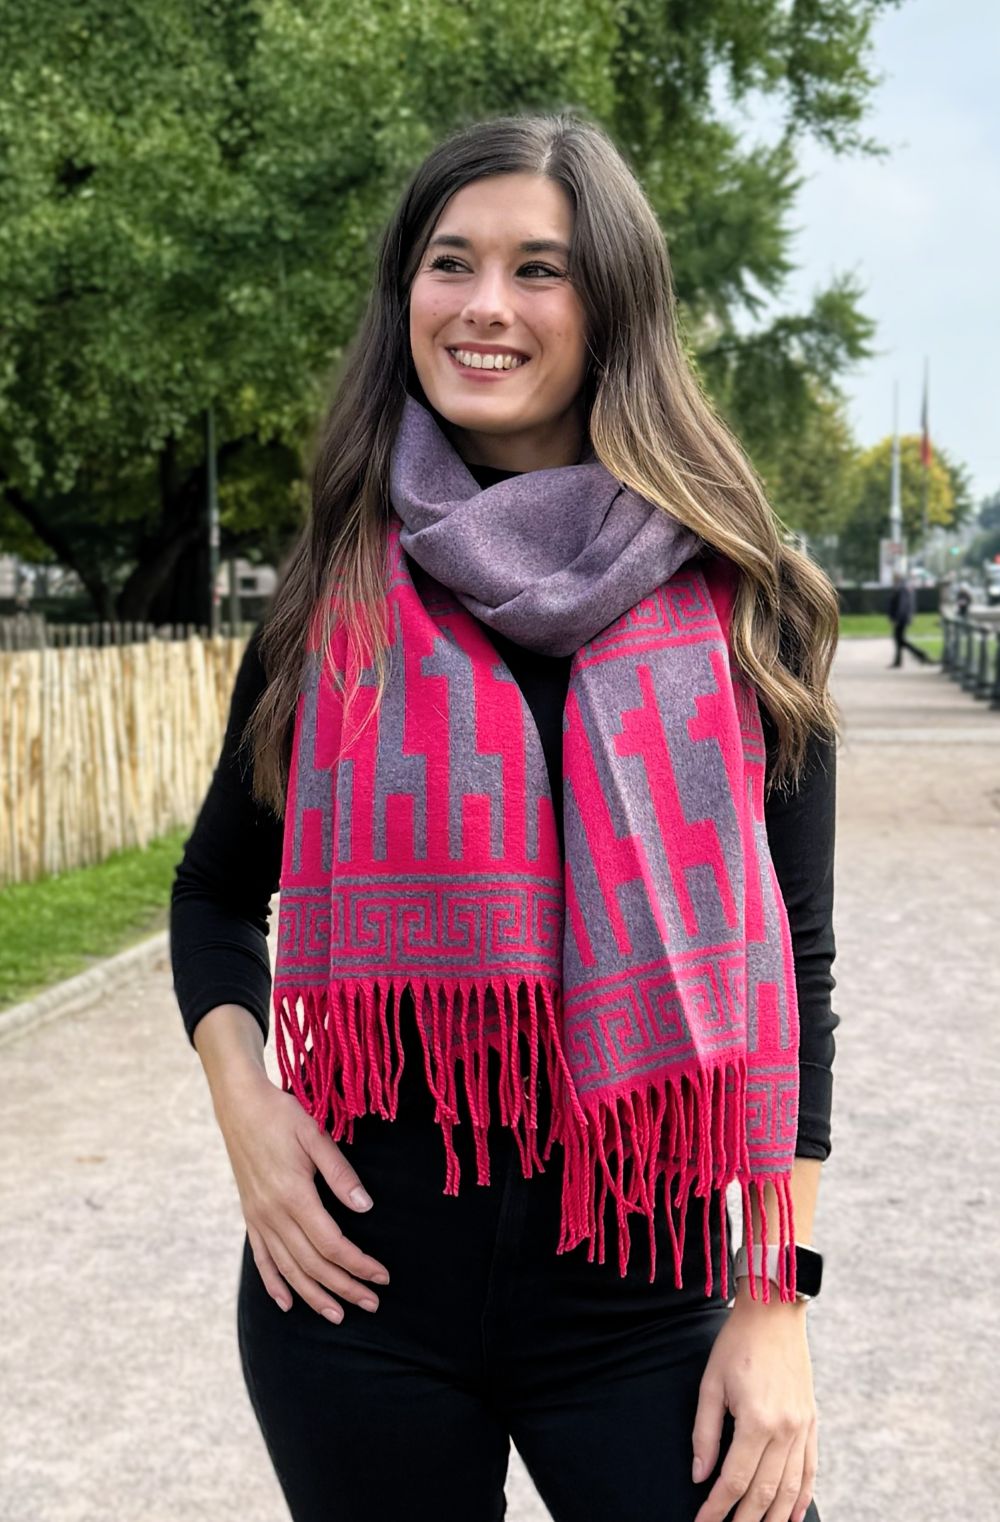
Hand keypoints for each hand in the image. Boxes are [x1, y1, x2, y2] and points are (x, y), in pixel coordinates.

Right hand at [212, 1064, 389, 1322]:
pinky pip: (261, 1258)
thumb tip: (365, 1208)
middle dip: (344, 1288)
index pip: (332, 1244)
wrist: (239, 1105)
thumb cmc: (281, 1115)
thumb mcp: (315, 1135)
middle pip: (313, 1264)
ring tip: (337, 1315)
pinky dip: (274, 1284)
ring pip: (288, 1269)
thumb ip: (340, 1174)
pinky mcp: (249, 1216)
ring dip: (313, 1295)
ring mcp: (258, 1218)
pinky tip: (287, 1303)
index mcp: (294, 1195)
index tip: (382, 1275)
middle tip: (371, 1304)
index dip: (359, 1264)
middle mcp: (273, 1214)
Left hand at [691, 1286, 817, 1521]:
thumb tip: (700, 1475)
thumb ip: (704, 1433)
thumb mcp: (710, 1384)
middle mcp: (785, 1430)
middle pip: (764, 1492)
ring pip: (790, 1488)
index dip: (717, 1508)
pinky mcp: (812, 1422)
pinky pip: (811, 1470)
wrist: (774, 1312)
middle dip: (745, 1520)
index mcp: (756, 1421)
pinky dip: (803, 1497)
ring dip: (775, 1517)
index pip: (734, 1480)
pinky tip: (793, 1516)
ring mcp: (803, 1427)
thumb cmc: (736, 1344)